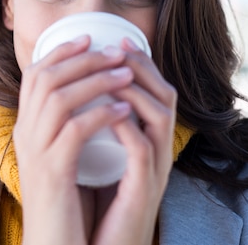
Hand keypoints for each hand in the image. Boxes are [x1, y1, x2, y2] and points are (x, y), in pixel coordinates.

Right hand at [14, 35, 134, 244]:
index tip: (88, 38)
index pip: (34, 75)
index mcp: (26, 127)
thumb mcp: (61, 154)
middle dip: (83, 59)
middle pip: (46, 78)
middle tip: (115, 52)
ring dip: (96, 80)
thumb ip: (67, 125)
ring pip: (58, 98)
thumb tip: (89, 92)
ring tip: (125, 74)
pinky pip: (74, 130)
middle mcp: (24, 134)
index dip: (60, 52)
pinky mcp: (51, 172)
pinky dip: (102, 113)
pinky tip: (124, 108)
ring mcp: (35, 152)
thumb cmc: (65, 198)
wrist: (54, 242)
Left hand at [92, 37, 176, 244]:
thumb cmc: (100, 204)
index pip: (155, 92)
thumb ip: (102, 128)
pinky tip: (107, 113)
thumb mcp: (105, 159)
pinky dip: (126, 126)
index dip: (140, 64)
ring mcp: (154, 170)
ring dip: (134, 90)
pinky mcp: (143, 190)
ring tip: (110, 73)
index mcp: (149, 142)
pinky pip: (141, 150)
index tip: (117, 42)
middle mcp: (158, 152)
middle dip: (141, 67)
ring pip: (158, 117)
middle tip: (118, 48)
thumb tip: (82, 92)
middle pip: (165, 96)